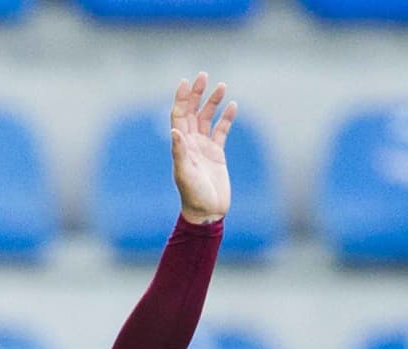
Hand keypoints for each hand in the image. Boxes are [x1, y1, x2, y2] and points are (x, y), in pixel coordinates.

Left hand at [171, 71, 235, 223]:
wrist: (208, 212)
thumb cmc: (193, 196)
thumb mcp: (185, 174)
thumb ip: (180, 152)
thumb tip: (175, 130)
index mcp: (181, 144)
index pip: (179, 115)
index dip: (182, 98)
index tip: (186, 82)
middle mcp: (191, 142)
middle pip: (193, 111)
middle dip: (197, 94)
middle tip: (204, 76)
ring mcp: (204, 147)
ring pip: (208, 118)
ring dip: (213, 102)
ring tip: (222, 86)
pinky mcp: (217, 153)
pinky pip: (222, 131)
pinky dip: (226, 118)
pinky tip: (233, 106)